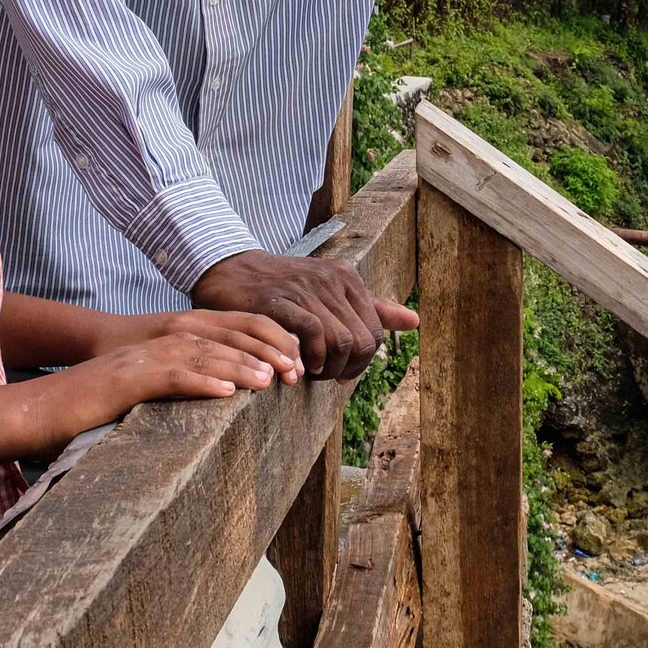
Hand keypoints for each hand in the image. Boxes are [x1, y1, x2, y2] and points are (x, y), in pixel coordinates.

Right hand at [18, 329, 283, 454]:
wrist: (38, 410)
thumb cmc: (87, 410)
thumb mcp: (140, 396)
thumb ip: (173, 393)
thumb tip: (215, 407)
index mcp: (164, 346)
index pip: (222, 335)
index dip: (260, 345)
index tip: (291, 363)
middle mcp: (157, 345)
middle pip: (220, 341)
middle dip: (260, 354)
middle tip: (295, 372)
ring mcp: (141, 361)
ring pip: (201, 357)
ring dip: (239, 367)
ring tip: (269, 381)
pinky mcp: (125, 382)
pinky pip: (170, 379)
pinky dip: (201, 384)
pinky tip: (227, 394)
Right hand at [191, 248, 419, 380]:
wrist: (232, 271)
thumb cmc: (283, 288)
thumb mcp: (331, 292)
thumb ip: (373, 307)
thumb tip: (415, 322)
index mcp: (347, 279)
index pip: (375, 332)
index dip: (362, 362)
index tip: (341, 372)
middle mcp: (331, 281)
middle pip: (362, 341)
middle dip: (348, 368)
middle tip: (326, 377)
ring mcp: (307, 289)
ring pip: (340, 341)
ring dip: (328, 368)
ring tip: (311, 374)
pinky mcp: (281, 301)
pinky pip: (311, 334)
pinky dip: (309, 358)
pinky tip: (298, 368)